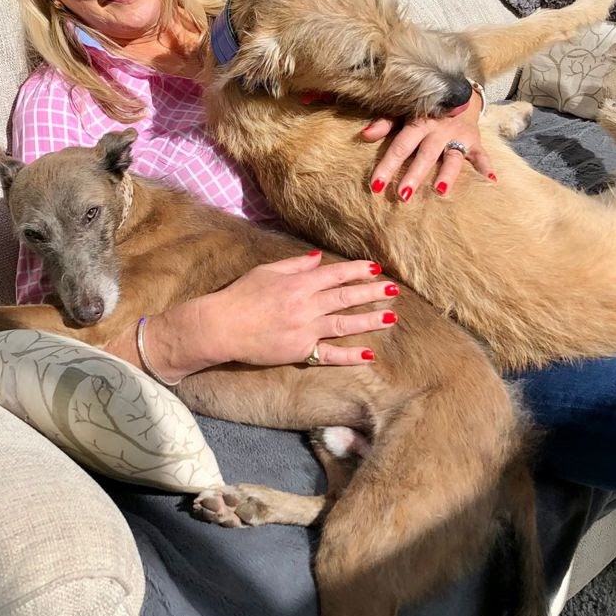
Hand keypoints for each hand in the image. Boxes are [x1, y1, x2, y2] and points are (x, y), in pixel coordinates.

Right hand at [110, 251, 398, 378]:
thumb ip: (294, 265)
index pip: (335, 274)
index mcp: (298, 283)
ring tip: (391, 318)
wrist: (221, 326)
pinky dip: (350, 356)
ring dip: (369, 320)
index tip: (375, 268)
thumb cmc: (240, 296)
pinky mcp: (300, 351)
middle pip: (346, 297)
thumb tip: (318, 259)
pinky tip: (368, 355)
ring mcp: (305, 330)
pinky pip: (329, 355)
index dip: (357, 270)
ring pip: (345, 324)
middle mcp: (306, 305)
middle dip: (372, 292)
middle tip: (393, 289)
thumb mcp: (266, 271)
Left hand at [362, 91, 494, 199]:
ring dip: (448, 174)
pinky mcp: (475, 140)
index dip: (387, 165)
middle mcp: (438, 130)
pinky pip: (481, 154)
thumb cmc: (425, 108)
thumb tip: (364, 136)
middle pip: (425, 155)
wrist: (458, 92)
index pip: (400, 146)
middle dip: (414, 174)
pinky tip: (490, 180)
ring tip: (441, 191)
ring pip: (452, 157)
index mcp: (418, 123)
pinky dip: (486, 166)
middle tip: (403, 195)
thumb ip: (385, 124)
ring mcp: (458, 135)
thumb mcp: (404, 112)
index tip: (376, 185)